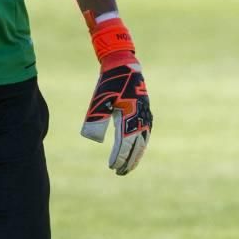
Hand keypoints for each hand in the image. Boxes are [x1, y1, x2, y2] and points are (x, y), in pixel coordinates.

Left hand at [81, 14, 151, 175]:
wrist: (124, 66)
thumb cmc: (109, 83)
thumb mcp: (99, 101)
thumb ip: (96, 119)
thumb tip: (93, 139)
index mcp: (130, 116)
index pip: (125, 144)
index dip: (119, 157)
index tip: (112, 167)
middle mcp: (141, 118)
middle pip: (137, 147)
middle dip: (128, 161)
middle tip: (119, 173)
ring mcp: (146, 115)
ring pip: (143, 142)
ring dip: (136, 155)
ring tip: (128, 167)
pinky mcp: (146, 112)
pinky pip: (145, 135)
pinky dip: (140, 146)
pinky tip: (136, 151)